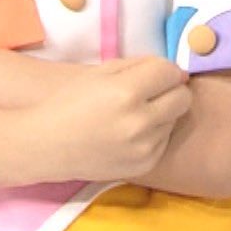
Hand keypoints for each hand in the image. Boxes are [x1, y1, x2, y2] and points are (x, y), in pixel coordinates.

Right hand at [33, 57, 192, 182]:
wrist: (47, 145)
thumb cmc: (70, 102)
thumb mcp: (101, 72)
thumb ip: (140, 66)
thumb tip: (175, 71)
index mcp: (126, 92)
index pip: (170, 73)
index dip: (165, 69)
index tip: (156, 72)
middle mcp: (139, 121)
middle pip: (182, 97)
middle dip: (172, 90)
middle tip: (153, 91)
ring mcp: (143, 147)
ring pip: (175, 119)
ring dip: (162, 112)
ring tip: (136, 113)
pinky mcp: (144, 164)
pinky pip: (164, 141)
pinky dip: (154, 133)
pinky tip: (132, 132)